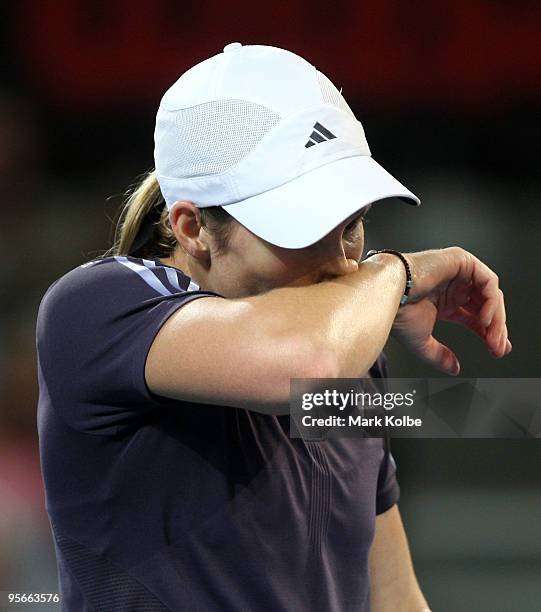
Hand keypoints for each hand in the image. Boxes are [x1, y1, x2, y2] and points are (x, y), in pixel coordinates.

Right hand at [391, 247, 511, 374]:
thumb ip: (440, 356)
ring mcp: (458, 272)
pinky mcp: (461, 260)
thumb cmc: (397, 312)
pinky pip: (488, 281)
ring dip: (496, 318)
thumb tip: (454, 369)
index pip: (475, 316)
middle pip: (485, 306)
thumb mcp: (422, 341)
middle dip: (495, 328)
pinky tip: (485, 319)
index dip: (489, 333)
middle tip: (498, 348)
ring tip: (492, 337)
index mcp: (444, 301)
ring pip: (490, 294)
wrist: (388, 295)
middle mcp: (453, 285)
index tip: (498, 349)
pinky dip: (492, 300)